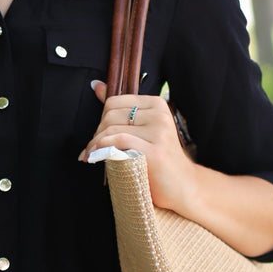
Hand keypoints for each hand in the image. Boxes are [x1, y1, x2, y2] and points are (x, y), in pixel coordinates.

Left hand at [79, 80, 193, 210]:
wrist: (181, 185)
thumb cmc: (157, 159)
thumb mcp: (140, 129)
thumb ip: (120, 109)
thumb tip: (96, 85)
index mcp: (156, 104)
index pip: (114, 102)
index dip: (100, 120)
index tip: (97, 136)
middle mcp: (159, 115)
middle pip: (111, 115)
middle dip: (96, 134)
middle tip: (92, 149)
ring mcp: (159, 132)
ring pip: (112, 130)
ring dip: (95, 144)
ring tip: (91, 155)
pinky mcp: (155, 151)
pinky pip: (119, 142)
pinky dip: (101, 149)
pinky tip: (95, 158)